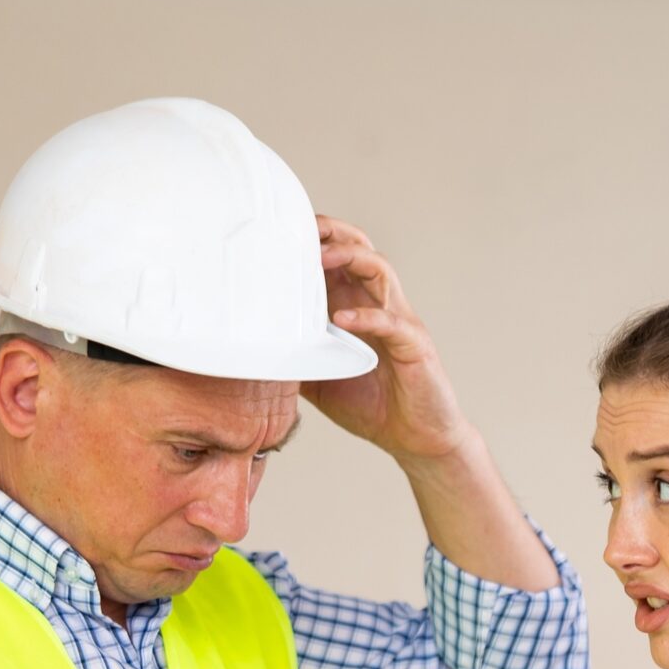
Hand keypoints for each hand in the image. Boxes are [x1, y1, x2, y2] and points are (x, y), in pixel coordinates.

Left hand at [303, 217, 474, 466]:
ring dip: (349, 258)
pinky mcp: (414, 345)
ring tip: (319, 260)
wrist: (416, 438)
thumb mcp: (320, 380)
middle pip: (360, 248)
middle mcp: (378, 304)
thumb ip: (295, 359)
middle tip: (300, 230)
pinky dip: (366, 316)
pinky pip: (391, 321)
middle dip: (332, 233)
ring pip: (379, 270)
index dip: (313, 240)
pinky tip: (341, 320)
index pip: (336, 258)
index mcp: (356, 306)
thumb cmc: (373, 405)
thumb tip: (252, 354)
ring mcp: (399, 321)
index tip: (281, 232)